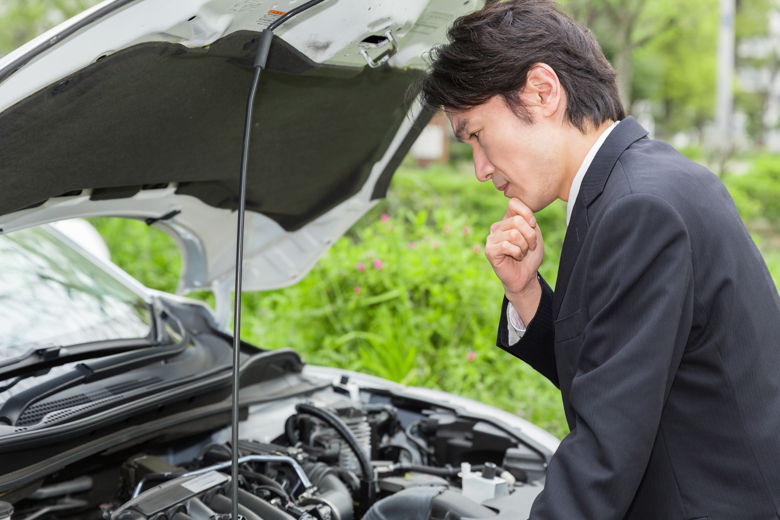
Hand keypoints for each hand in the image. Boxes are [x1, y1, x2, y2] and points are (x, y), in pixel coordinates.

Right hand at [485, 198, 543, 319]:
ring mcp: (491, 238)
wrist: (525, 275)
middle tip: (530, 246)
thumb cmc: (530, 255)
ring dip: (524, 246)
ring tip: (522, 252)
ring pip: (514, 234)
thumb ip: (529, 221)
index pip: (514, 203)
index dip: (527, 213)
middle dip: (530, 235)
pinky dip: (517, 253)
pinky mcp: (489, 250)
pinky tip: (516, 257)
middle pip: (517, 220)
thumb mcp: (534, 234)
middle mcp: (497, 226)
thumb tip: (523, 219)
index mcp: (507, 219)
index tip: (533, 225)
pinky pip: (507, 246)